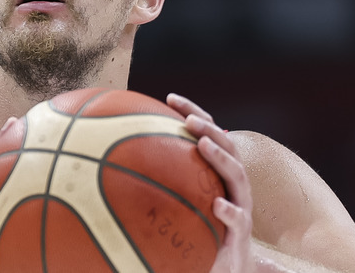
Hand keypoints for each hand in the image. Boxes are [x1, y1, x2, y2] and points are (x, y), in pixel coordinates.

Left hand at [166, 93, 260, 272]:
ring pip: (236, 174)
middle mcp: (233, 182)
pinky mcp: (242, 231)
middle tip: (188, 119)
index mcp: (218, 170)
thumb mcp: (182, 200)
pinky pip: (238, 219)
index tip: (170, 97)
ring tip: (202, 144)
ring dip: (220, 156)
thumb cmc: (201, 227)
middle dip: (208, 127)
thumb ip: (162, 181)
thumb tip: (112, 162)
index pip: (209, 133)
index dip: (193, 112)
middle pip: (227, 145)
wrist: (228, 265)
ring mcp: (241, 203)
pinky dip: (229, 211)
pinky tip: (217, 205)